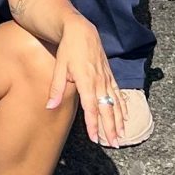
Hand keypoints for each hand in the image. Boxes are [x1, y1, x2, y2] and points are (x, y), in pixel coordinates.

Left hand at [49, 20, 125, 147]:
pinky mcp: (110, 75)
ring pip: (115, 103)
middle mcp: (99, 81)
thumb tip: (49, 107)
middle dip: (111, 128)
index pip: (91, 107)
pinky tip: (125, 118)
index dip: (94, 124)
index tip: (95, 138)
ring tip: (121, 136)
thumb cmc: (68, 49)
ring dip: (119, 121)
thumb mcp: (59, 67)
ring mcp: (106, 78)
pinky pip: (118, 94)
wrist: (81, 30)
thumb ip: (56, 89)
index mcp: (86, 81)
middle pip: (107, 109)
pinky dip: (122, 107)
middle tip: (114, 144)